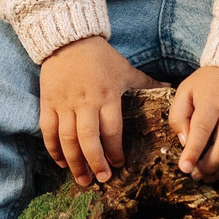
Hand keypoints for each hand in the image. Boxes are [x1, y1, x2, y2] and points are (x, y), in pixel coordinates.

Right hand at [38, 37, 163, 187]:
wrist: (69, 39)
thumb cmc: (101, 56)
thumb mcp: (126, 69)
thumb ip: (147, 82)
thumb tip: (170, 86)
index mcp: (107, 96)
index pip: (111, 129)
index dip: (115, 150)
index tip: (118, 164)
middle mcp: (85, 102)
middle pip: (88, 139)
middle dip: (94, 162)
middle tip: (100, 180)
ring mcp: (64, 104)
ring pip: (67, 139)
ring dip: (74, 162)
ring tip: (82, 179)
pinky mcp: (48, 102)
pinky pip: (48, 130)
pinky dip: (53, 149)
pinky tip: (61, 163)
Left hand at [170, 66, 218, 187]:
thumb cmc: (208, 84)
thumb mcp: (186, 91)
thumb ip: (179, 116)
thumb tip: (184, 143)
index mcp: (211, 100)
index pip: (202, 128)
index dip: (193, 151)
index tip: (184, 168)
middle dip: (210, 165)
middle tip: (196, 176)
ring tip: (210, 179)